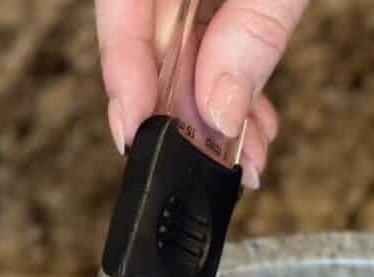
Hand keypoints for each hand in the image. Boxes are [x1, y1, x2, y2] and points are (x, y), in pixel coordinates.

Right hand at [95, 0, 308, 188]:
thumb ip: (252, 30)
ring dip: (217, 113)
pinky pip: (214, 43)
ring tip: (249, 156)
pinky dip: (234, 88)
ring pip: (185, 54)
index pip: (119, 11)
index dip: (123, 78)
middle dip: (185, 114)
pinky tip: (254, 124)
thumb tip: (221, 109)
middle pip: (152, 46)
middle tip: (213, 164)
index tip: (137, 133)